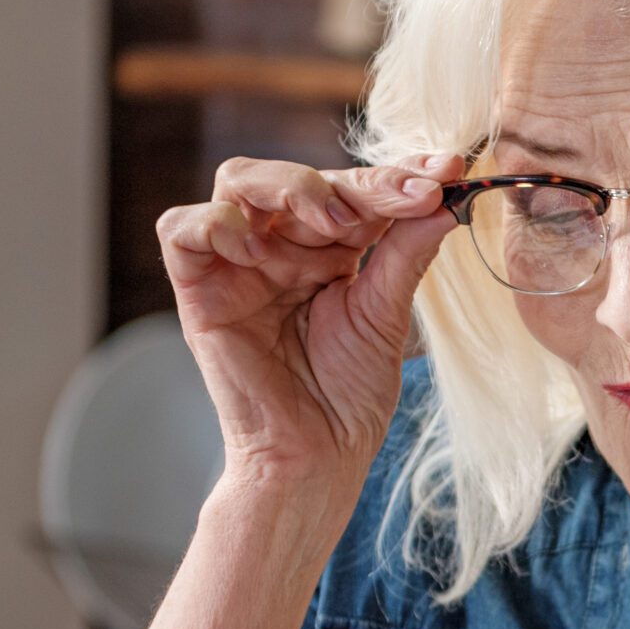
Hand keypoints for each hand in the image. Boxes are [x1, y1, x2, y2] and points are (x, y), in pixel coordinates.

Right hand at [154, 151, 466, 492]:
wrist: (317, 457)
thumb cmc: (349, 396)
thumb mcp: (386, 314)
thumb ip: (405, 252)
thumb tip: (444, 195)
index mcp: (327, 249)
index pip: (355, 190)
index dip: (398, 174)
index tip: (447, 171)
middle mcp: (280, 247)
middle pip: (301, 176)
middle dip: (358, 179)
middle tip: (407, 195)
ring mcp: (237, 264)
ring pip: (239, 181)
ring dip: (291, 186)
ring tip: (336, 223)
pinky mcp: (198, 291)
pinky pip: (182, 230)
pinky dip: (216, 223)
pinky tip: (260, 249)